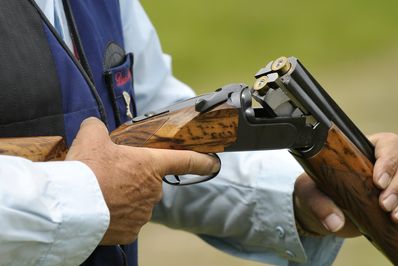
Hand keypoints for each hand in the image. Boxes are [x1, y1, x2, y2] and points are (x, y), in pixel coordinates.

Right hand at [66, 118, 219, 244]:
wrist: (71, 205)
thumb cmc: (87, 169)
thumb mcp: (92, 136)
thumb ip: (98, 128)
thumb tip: (95, 127)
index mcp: (151, 165)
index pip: (186, 161)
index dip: (202, 161)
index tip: (214, 163)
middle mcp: (153, 191)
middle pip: (149, 182)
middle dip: (133, 179)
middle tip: (109, 177)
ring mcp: (143, 213)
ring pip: (136, 202)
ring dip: (123, 198)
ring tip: (100, 194)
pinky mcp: (130, 232)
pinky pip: (127, 221)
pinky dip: (116, 216)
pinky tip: (101, 210)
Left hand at [294, 132, 397, 236]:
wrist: (319, 212)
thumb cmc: (315, 191)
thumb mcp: (310, 194)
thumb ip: (319, 204)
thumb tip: (334, 222)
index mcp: (361, 149)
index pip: (386, 144)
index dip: (387, 160)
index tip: (378, 181)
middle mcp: (381, 162)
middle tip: (384, 205)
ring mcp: (391, 182)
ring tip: (394, 217)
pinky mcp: (394, 201)